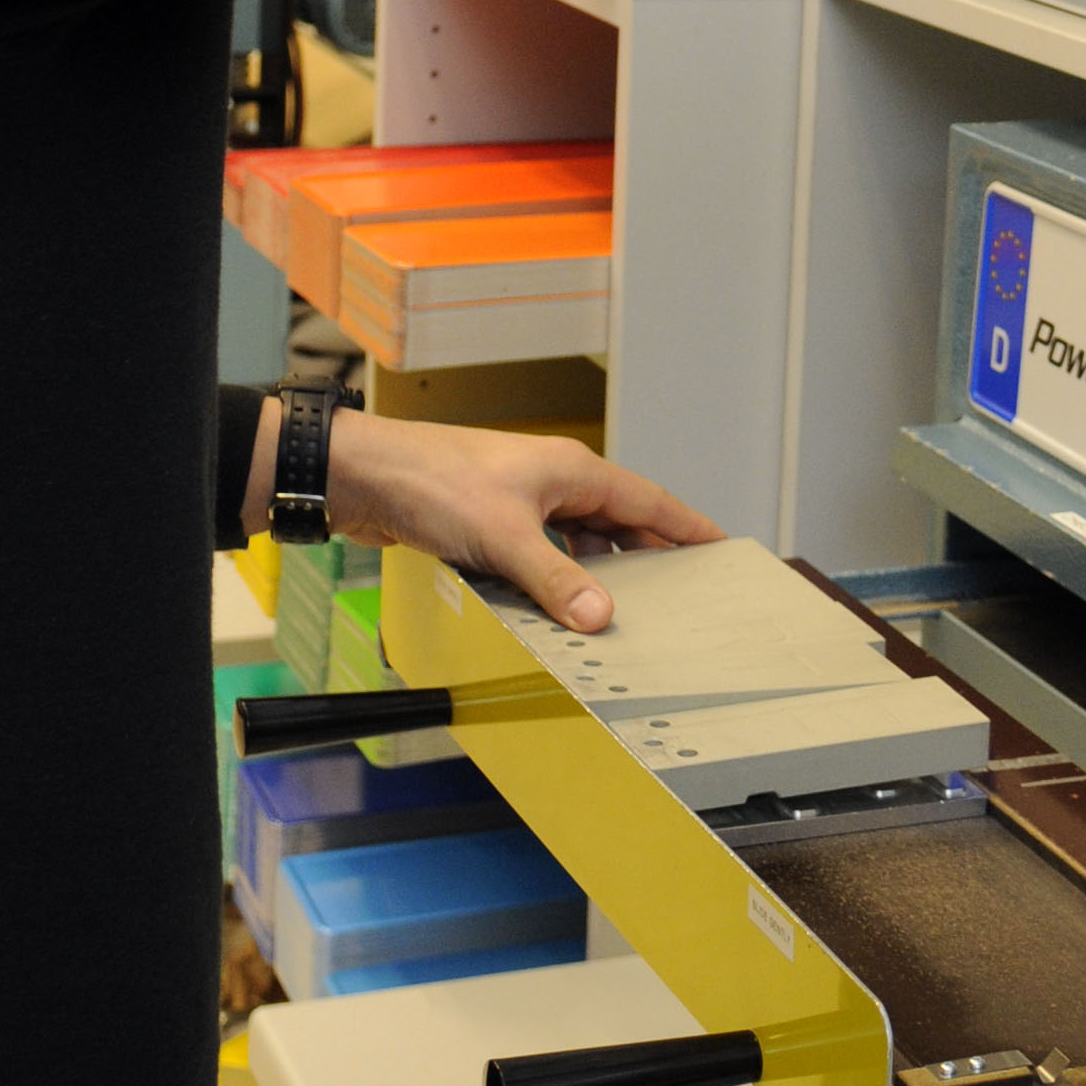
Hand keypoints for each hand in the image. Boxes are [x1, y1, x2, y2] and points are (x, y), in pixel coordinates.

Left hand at [245, 402, 719, 629]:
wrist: (364, 476)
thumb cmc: (432, 483)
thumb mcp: (504, 538)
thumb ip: (555, 580)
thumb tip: (601, 615)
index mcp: (571, 470)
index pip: (647, 498)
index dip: (686, 524)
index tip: (720, 545)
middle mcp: (552, 481)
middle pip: (618, 522)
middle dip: (649, 557)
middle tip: (682, 594)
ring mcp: (522, 501)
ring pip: (578, 540)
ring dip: (597, 573)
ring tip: (625, 612)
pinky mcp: (491, 523)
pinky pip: (542, 554)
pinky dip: (556, 579)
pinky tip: (558, 607)